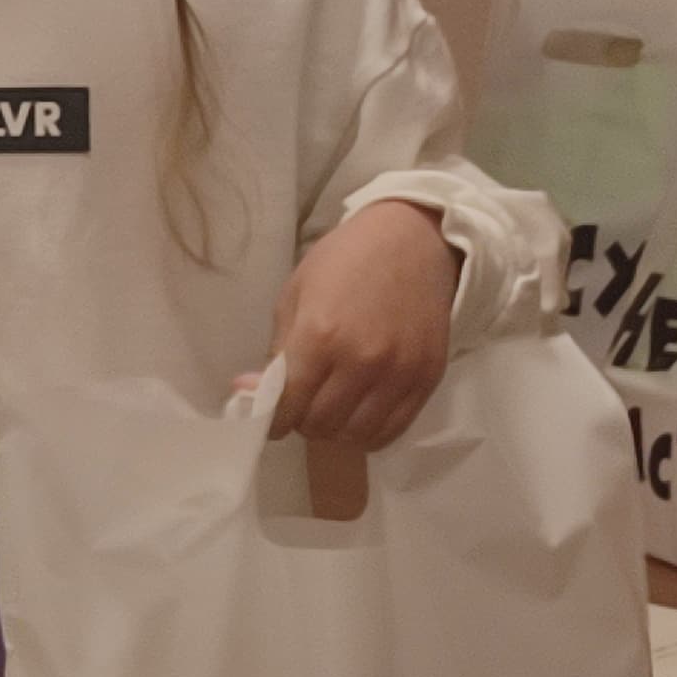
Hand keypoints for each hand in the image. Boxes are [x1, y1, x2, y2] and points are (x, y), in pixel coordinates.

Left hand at [270, 199, 461, 447]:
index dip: (271, 419)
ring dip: (335, 431)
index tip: (268, 418)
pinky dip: (369, 432)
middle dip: (301, 422)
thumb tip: (248, 392)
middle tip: (300, 407)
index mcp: (320, 336)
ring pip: (356, 434)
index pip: (287, 405)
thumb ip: (276, 352)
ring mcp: (399, 373)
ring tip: (329, 410)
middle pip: (320, 424)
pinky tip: (358, 414)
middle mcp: (362, 360)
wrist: (412, 241)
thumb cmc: (344, 262)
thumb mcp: (295, 297)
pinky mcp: (428, 379)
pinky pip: (393, 430)